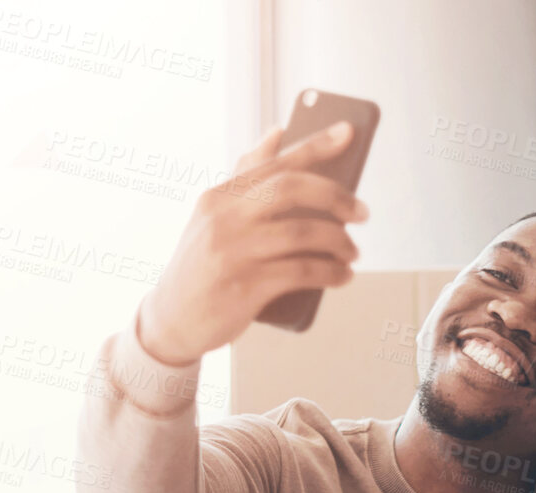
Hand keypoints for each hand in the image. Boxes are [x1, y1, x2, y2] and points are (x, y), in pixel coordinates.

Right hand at [136, 122, 368, 364]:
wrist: (172, 319)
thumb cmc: (205, 265)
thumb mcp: (215, 218)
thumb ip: (247, 178)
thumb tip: (277, 133)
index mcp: (219, 196)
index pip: (273, 162)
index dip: (314, 144)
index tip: (348, 131)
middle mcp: (223, 218)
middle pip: (291, 189)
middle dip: (336, 196)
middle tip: (362, 212)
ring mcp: (233, 251)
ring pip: (301, 233)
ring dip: (338, 242)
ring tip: (352, 252)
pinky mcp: (244, 286)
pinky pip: (300, 272)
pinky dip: (329, 273)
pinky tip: (342, 276)